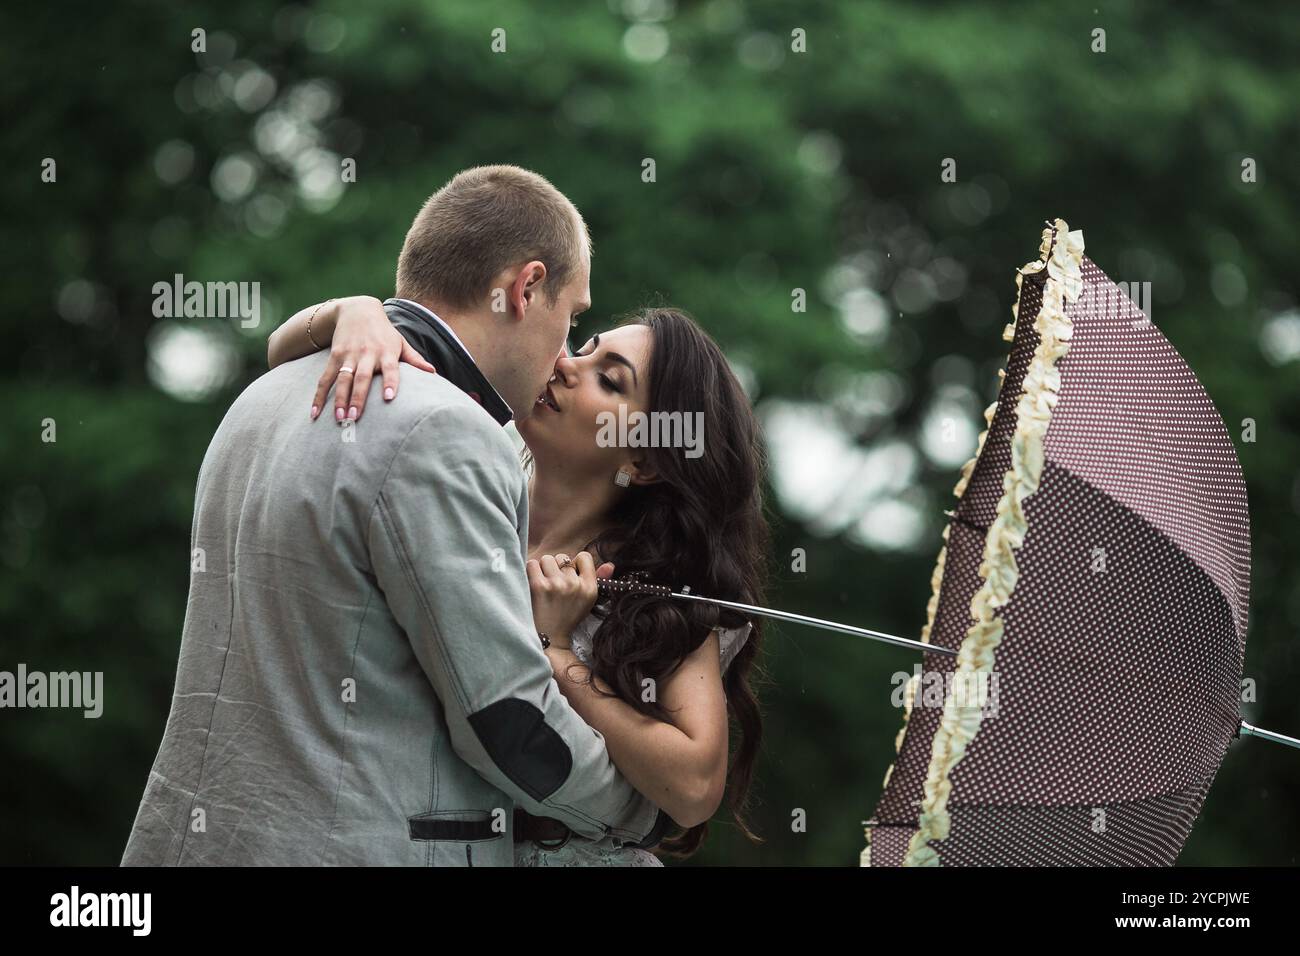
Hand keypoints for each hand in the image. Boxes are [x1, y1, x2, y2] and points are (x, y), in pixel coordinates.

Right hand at [310, 296, 436, 421]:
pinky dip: (319, 396)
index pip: (390, 369)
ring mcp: (348, 356)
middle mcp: (367, 354)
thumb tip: (434, 372)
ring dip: (339, 400)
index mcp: (386, 353)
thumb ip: (415, 359)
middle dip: (358, 398)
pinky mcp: (334, 357)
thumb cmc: (384, 332)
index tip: (389, 398)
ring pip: (342, 380)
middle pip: (361, 378)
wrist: (357, 310)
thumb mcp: (400, 342)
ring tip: (338, 419)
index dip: (390, 382)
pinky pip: (325, 379)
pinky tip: (314, 412)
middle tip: (355, 418)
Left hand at [526, 552, 615, 644]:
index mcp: (590, 588)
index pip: (584, 557)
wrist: (548, 639)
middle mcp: (575, 585)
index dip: (574, 564)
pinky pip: (532, 564)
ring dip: (542, 569)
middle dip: (556, 568)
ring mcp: (557, 585)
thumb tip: (609, 564)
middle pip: (562, 557)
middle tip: (554, 586)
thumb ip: (598, 579)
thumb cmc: (566, 617)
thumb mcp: (587, 601)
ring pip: (546, 559)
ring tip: (543, 586)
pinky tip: (533, 585)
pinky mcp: (539, 586)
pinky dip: (530, 572)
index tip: (568, 576)